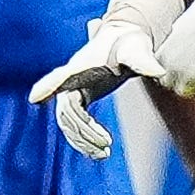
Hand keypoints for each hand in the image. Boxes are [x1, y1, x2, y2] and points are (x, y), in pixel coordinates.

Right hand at [30, 0, 185, 160]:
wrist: (126, 42)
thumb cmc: (129, 44)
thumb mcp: (137, 52)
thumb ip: (144, 62)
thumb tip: (159, 72)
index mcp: (80, 66)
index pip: (60, 77)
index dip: (47, 86)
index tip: (35, 97)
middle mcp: (69, 80)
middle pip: (67, 111)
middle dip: (83, 131)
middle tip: (105, 144)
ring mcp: (72, 91)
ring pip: (68, 123)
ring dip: (83, 140)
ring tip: (104, 153)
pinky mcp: (79, 100)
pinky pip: (74, 125)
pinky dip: (85, 139)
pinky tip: (101, 151)